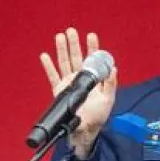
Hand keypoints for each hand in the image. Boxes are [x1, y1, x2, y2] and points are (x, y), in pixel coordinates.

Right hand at [39, 27, 117, 157]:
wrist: (85, 129)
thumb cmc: (98, 115)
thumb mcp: (108, 99)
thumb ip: (111, 84)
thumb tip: (114, 69)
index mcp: (93, 79)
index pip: (92, 60)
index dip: (92, 48)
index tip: (91, 35)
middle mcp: (80, 79)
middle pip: (76, 57)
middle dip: (74, 44)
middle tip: (72, 31)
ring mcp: (69, 84)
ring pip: (64, 63)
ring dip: (61, 50)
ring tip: (59, 37)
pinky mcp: (59, 91)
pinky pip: (52, 76)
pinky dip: (48, 66)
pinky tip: (45, 55)